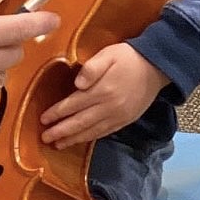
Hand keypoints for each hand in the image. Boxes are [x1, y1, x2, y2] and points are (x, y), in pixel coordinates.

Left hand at [39, 42, 169, 148]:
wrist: (156, 67)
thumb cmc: (127, 57)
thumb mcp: (108, 54)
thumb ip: (92, 68)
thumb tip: (77, 84)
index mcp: (102, 90)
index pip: (74, 104)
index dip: (57, 113)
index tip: (43, 119)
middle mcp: (109, 107)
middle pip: (80, 122)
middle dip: (61, 131)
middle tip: (45, 138)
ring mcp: (118, 116)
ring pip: (91, 131)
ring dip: (73, 139)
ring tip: (58, 145)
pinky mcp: (125, 120)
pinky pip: (104, 133)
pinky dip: (90, 138)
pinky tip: (80, 140)